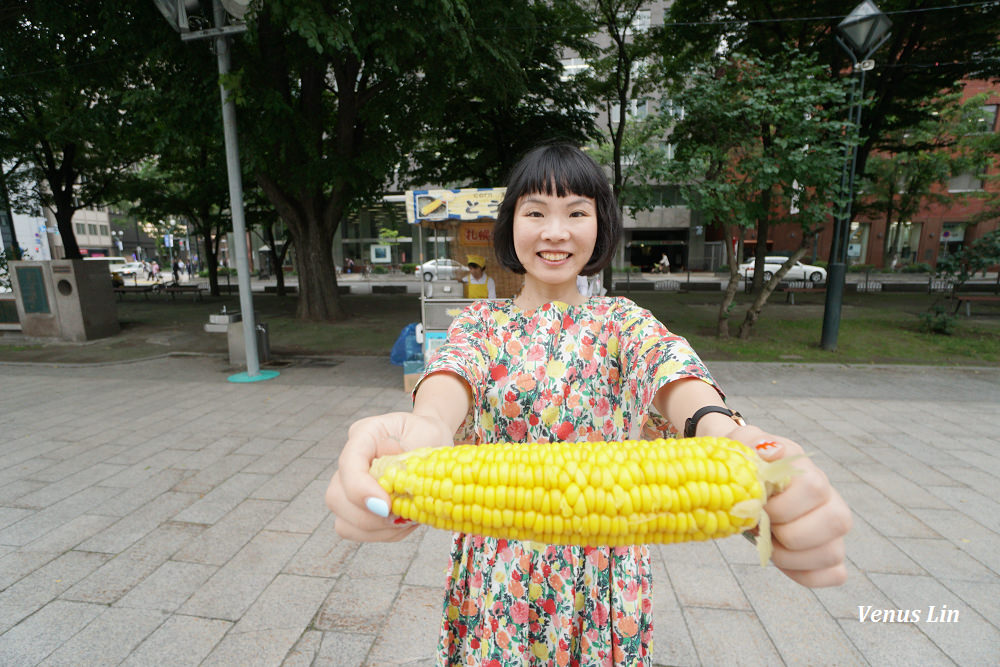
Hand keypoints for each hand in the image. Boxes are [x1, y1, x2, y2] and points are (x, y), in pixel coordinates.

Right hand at [325, 412, 453, 541]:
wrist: (430, 441)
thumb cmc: (428, 436)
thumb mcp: (428, 434)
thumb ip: (409, 455)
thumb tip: (390, 477)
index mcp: (365, 434)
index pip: (349, 463)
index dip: (361, 490)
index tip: (386, 506)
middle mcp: (350, 461)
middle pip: (336, 498)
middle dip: (368, 516)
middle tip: (401, 516)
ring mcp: (349, 486)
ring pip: (344, 522)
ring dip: (378, 529)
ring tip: (409, 518)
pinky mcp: (358, 508)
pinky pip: (362, 533)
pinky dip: (386, 533)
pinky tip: (406, 521)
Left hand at [725, 425, 851, 586]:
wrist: (743, 479)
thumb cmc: (745, 465)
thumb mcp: (741, 447)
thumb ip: (752, 442)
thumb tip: (771, 451)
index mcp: (808, 472)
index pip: (814, 488)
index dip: (784, 505)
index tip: (759, 506)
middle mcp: (829, 500)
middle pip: (836, 521)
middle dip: (791, 533)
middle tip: (765, 528)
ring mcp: (832, 529)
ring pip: (834, 552)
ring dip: (793, 557)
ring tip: (769, 543)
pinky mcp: (828, 554)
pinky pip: (834, 574)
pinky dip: (805, 574)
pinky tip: (781, 559)